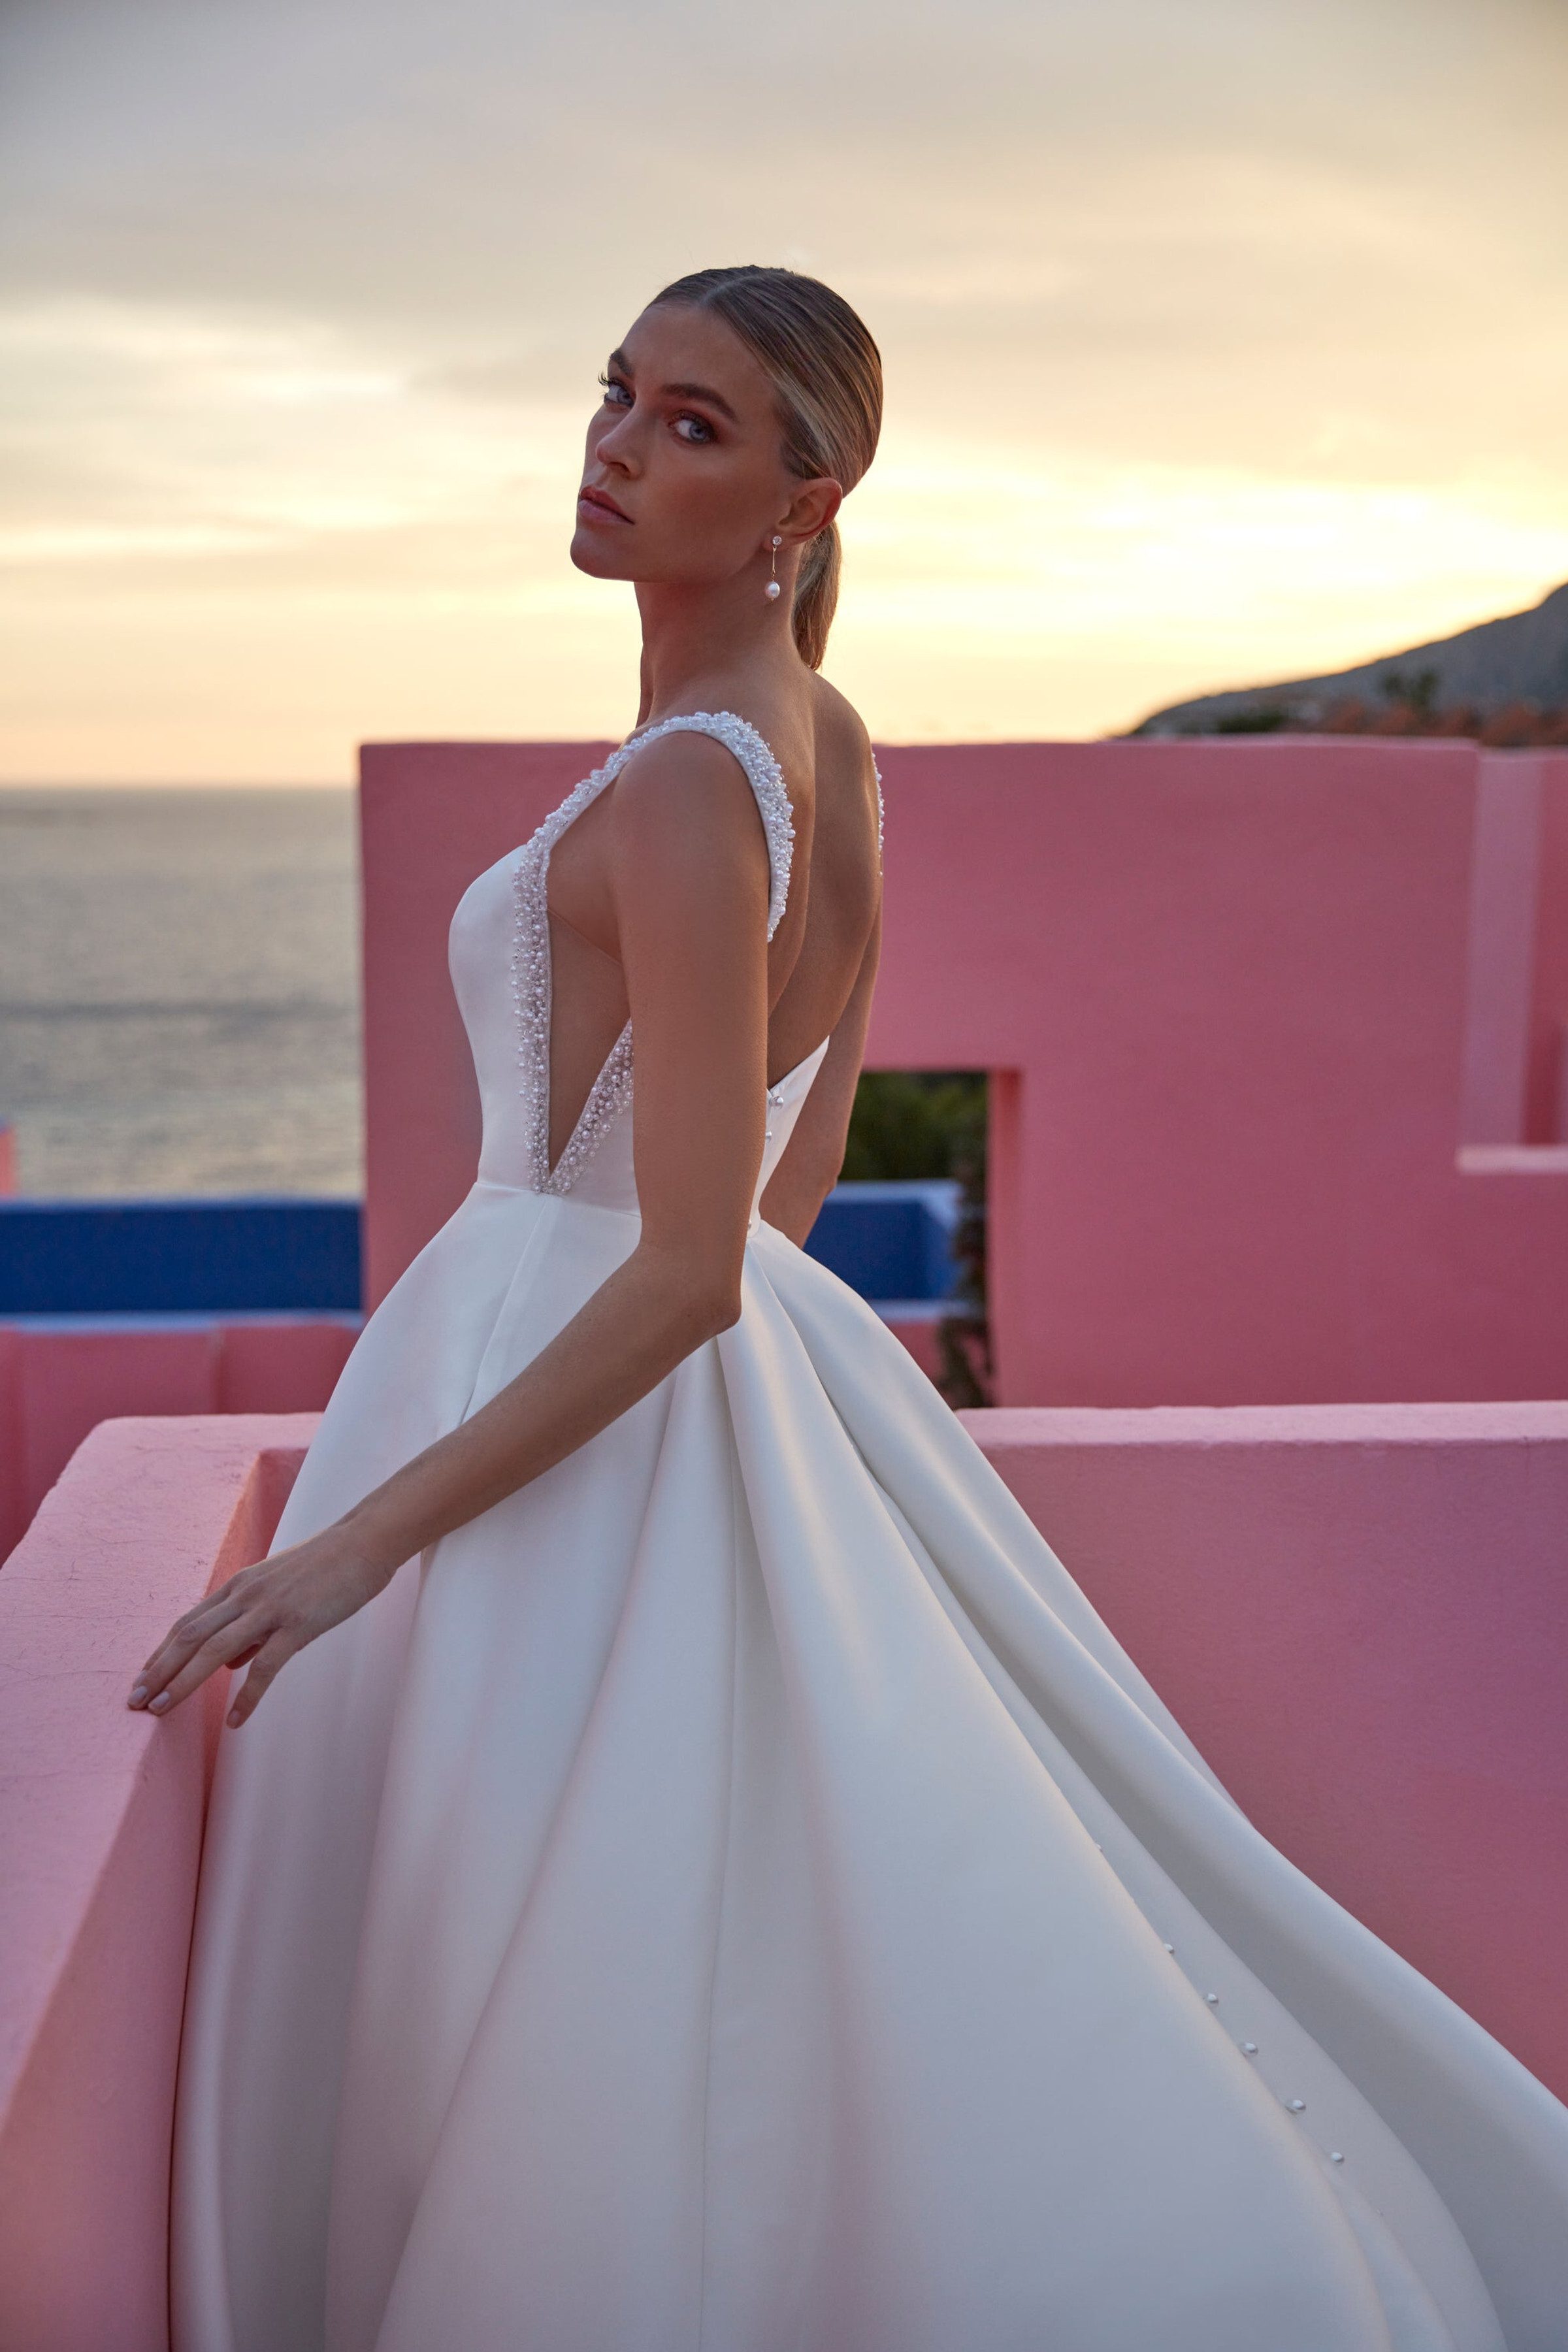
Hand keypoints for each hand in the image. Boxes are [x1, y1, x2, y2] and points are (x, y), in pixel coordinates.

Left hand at [127, 1526, 394, 1729]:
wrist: (365, 1541)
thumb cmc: (326, 1566)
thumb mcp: (278, 1589)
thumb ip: (251, 1623)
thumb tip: (232, 1664)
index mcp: (240, 1586)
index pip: (188, 1623)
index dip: (161, 1653)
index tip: (142, 1680)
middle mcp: (246, 1595)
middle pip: (190, 1636)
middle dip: (159, 1670)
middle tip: (135, 1702)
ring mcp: (271, 1608)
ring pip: (215, 1649)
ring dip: (184, 1681)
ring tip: (161, 1709)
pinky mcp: (299, 1623)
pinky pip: (266, 1665)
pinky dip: (248, 1695)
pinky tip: (235, 1722)